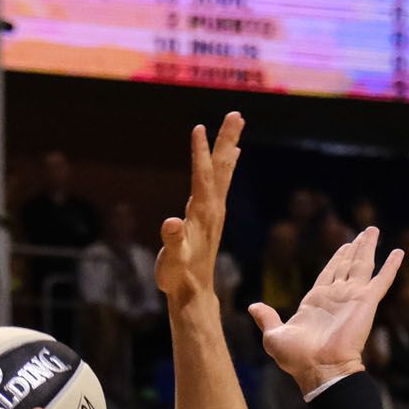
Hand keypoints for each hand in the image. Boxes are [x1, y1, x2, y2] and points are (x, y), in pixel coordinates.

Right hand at [155, 115, 243, 304]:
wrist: (193, 294)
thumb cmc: (178, 278)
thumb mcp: (172, 261)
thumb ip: (173, 241)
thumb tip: (172, 222)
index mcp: (203, 214)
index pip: (202, 177)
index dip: (200, 154)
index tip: (199, 128)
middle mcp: (212, 209)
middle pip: (221, 168)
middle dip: (226, 140)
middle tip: (236, 114)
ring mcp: (213, 212)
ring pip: (223, 173)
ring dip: (228, 148)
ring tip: (236, 127)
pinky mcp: (210, 217)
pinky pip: (220, 184)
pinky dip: (224, 166)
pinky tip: (229, 158)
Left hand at [250, 227, 403, 393]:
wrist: (319, 368)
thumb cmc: (296, 357)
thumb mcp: (273, 335)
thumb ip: (267, 318)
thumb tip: (253, 306)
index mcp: (316, 302)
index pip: (329, 273)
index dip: (337, 258)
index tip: (345, 245)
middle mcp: (336, 297)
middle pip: (347, 265)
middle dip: (355, 248)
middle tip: (364, 233)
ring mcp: (352, 298)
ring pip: (362, 265)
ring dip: (368, 248)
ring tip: (373, 230)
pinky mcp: (366, 302)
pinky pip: (382, 280)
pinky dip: (391, 266)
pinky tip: (399, 252)